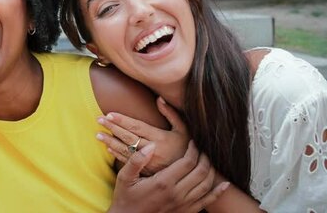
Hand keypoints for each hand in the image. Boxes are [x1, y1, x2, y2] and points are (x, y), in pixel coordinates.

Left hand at [97, 96, 188, 174]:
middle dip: (112, 128)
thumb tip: (159, 99)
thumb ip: (172, 114)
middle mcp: (152, 150)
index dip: (123, 121)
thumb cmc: (187, 149)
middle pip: (128, 137)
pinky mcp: (145, 171)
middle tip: (99, 120)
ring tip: (98, 134)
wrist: (190, 175)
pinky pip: (127, 162)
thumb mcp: (183, 130)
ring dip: (110, 141)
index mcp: (160, 138)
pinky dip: (116, 154)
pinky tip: (108, 148)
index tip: (109, 114)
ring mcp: (147, 162)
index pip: (137, 127)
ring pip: (125, 150)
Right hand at [108, 141, 229, 212]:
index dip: (193, 149)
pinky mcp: (186, 212)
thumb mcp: (125, 177)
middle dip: (204, 157)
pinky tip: (224, 184)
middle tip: (201, 149)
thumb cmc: (125, 198)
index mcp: (163, 183)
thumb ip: (137, 160)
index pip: (187, 162)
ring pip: (206, 185)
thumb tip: (151, 145)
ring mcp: (183, 205)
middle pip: (201, 171)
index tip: (192, 141)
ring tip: (207, 160)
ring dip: (211, 170)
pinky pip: (207, 201)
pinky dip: (218, 192)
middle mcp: (176, 194)